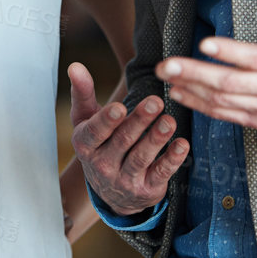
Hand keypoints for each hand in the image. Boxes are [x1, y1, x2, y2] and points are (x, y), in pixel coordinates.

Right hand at [68, 61, 189, 217]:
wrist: (111, 192)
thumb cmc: (98, 144)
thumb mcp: (86, 120)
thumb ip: (82, 93)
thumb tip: (75, 65)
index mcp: (86, 145)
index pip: (95, 132)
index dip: (107, 121)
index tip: (120, 107)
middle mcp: (103, 165)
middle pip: (122, 141)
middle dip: (139, 121)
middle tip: (155, 102)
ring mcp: (125, 180)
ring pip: (141, 157)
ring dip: (156, 138)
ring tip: (169, 121)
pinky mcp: (146, 189)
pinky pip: (160, 174)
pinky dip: (171, 160)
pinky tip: (182, 145)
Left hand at [161, 0, 256, 133]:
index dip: (230, 53)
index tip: (205, 44)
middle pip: (231, 83)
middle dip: (195, 73)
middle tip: (167, 64)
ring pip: (225, 101)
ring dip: (192, 90)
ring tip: (167, 78)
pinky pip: (229, 115)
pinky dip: (203, 107)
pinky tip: (183, 95)